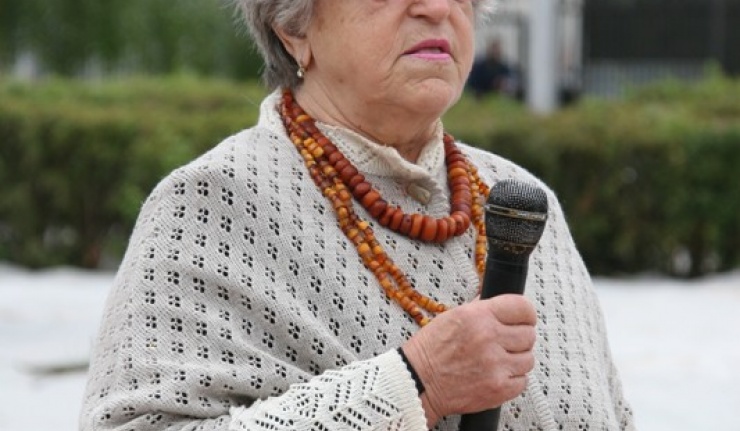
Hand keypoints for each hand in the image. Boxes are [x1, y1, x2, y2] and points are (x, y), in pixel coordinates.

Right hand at [401, 294, 536, 427]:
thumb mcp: (452, 316)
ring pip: (528, 359)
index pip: (522, 307)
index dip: (526, 314)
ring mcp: (496, 365)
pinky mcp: (499, 388)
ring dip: (516, 359)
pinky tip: (496, 374)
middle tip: (505, 342)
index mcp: (478, 316)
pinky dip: (512, 379)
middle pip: (529, 334)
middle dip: (519, 338)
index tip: (524, 319)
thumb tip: (499, 302)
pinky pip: (522, 381)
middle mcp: (489, 338)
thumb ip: (480, 308)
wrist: (419, 381)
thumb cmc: (431, 350)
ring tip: (498, 360)